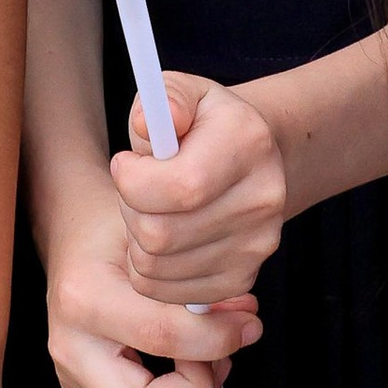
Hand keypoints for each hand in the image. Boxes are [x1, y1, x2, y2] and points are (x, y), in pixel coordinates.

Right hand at [42, 163, 258, 387]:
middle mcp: (68, 346)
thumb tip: (247, 322)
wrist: (71, 228)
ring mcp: (68, 377)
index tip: (248, 323)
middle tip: (222, 356)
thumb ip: (202, 279)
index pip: (162, 338)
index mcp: (83, 296)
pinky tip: (189, 371)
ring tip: (209, 361)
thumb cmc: (117, 223)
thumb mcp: (158, 233)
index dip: (219, 338)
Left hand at [112, 70, 289, 302]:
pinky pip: (170, 294)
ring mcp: (257, 244)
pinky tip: (162, 240)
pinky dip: (151, 273)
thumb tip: (150, 124)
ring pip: (157, 269)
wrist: (252, 157)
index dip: (132, 181)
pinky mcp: (243, 277)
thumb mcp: (181, 93)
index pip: (177, 187)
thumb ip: (164, 99)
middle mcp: (261, 198)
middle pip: (160, 235)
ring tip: (151, 211)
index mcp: (247, 143)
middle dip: (129, 212)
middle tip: (136, 190)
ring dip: (136, 243)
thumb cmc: (203, 124)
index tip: (126, 164)